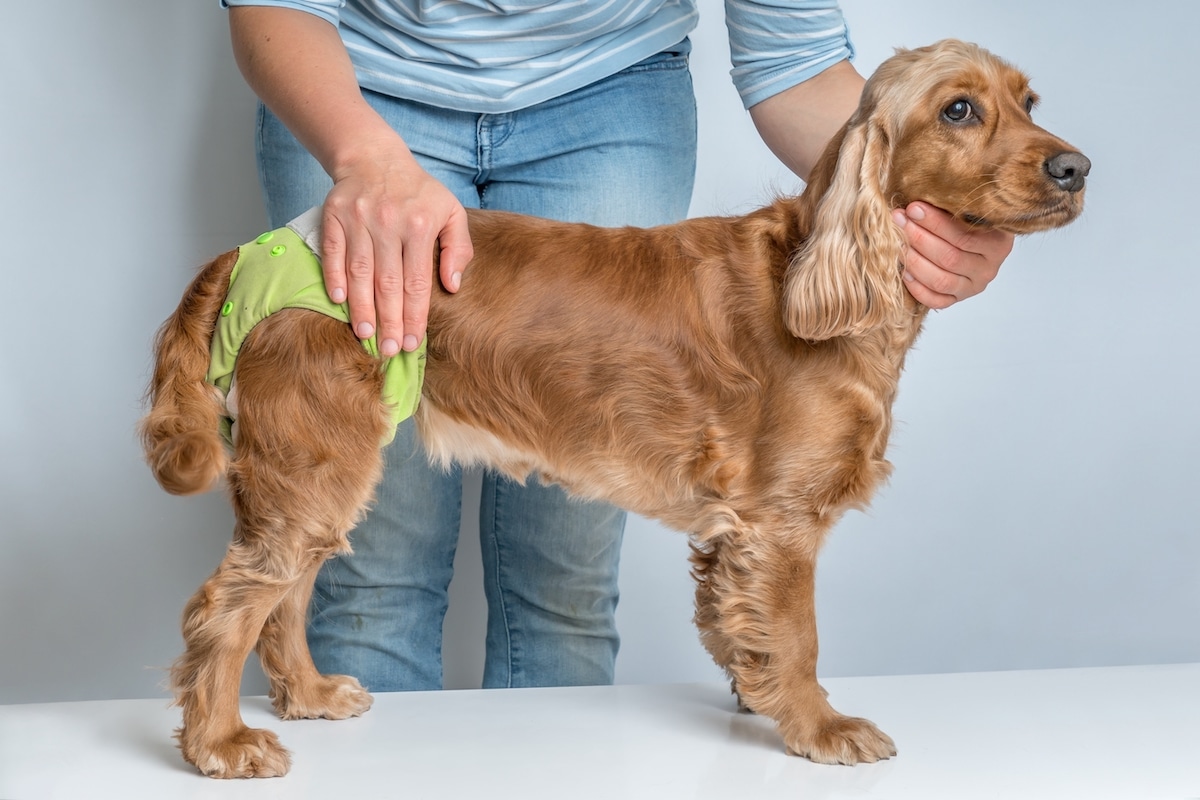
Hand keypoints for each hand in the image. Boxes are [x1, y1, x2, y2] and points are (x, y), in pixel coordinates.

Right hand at [319, 142, 473, 355]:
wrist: (374, 157)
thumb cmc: (418, 192)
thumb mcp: (450, 211)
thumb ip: (458, 248)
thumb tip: (453, 286)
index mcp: (421, 226)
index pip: (417, 281)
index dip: (414, 315)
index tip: (412, 342)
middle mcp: (390, 223)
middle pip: (388, 282)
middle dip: (389, 321)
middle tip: (389, 350)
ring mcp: (359, 219)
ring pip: (360, 272)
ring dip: (361, 307)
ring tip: (365, 335)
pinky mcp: (334, 215)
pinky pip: (332, 251)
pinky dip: (333, 276)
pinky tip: (337, 301)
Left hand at [893, 202, 1013, 308]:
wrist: (980, 240)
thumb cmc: (969, 219)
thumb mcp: (971, 208)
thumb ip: (954, 205)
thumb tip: (919, 201)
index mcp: (998, 243)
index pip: (962, 235)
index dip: (934, 222)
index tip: (912, 208)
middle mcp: (988, 268)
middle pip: (949, 258)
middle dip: (919, 238)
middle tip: (900, 221)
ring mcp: (973, 286)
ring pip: (941, 280)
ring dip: (914, 261)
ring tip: (898, 244)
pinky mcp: (958, 298)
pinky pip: (937, 301)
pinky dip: (918, 288)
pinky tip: (904, 272)